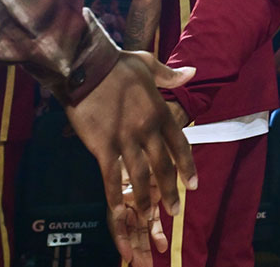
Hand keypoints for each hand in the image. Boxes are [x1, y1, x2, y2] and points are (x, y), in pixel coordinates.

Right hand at [65, 51, 197, 264]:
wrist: (85, 65)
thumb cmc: (116, 64)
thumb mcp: (149, 65)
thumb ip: (171, 75)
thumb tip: (194, 73)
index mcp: (159, 111)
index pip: (180, 144)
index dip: (187, 166)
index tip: (193, 184)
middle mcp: (146, 128)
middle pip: (163, 166)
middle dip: (170, 190)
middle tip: (175, 210)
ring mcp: (125, 138)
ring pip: (140, 175)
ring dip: (146, 198)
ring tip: (151, 216)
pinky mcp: (102, 145)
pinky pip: (110, 176)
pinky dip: (115, 196)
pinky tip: (118, 211)